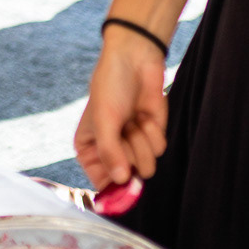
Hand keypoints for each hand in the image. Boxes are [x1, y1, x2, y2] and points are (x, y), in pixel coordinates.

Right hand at [74, 26, 168, 189]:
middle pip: (128, 179)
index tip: (124, 181)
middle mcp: (111, 153)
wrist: (135, 61)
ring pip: (147, 167)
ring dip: (142, 141)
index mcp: (90, 151)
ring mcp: (133, 146)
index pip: (102, 185)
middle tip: (123, 130)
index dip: (114, 187)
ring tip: (132, 120)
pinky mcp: (152, 138)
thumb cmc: (110, 86)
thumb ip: (110, 152)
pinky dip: (153, 132)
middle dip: (129, 152)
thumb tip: (121, 181)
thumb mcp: (104, 120)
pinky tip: (144, 115)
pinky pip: (159, 150)